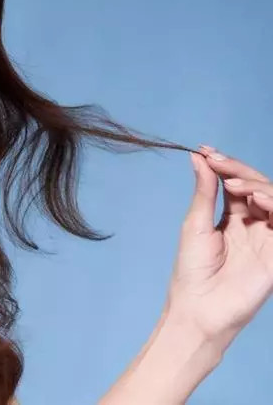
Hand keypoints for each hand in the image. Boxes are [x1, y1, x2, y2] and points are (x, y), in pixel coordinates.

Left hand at [166, 146, 272, 350]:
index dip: (225, 165)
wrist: (199, 308)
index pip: (237, 184)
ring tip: (235, 184)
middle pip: (258, 187)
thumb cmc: (192, 270)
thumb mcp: (196, 224)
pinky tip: (257, 201)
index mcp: (232, 219)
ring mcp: (267, 238)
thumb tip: (200, 158)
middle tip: (218, 162)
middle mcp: (253, 225)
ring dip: (258, 186)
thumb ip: (205, 192)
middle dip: (239, 170)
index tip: (206, 150)